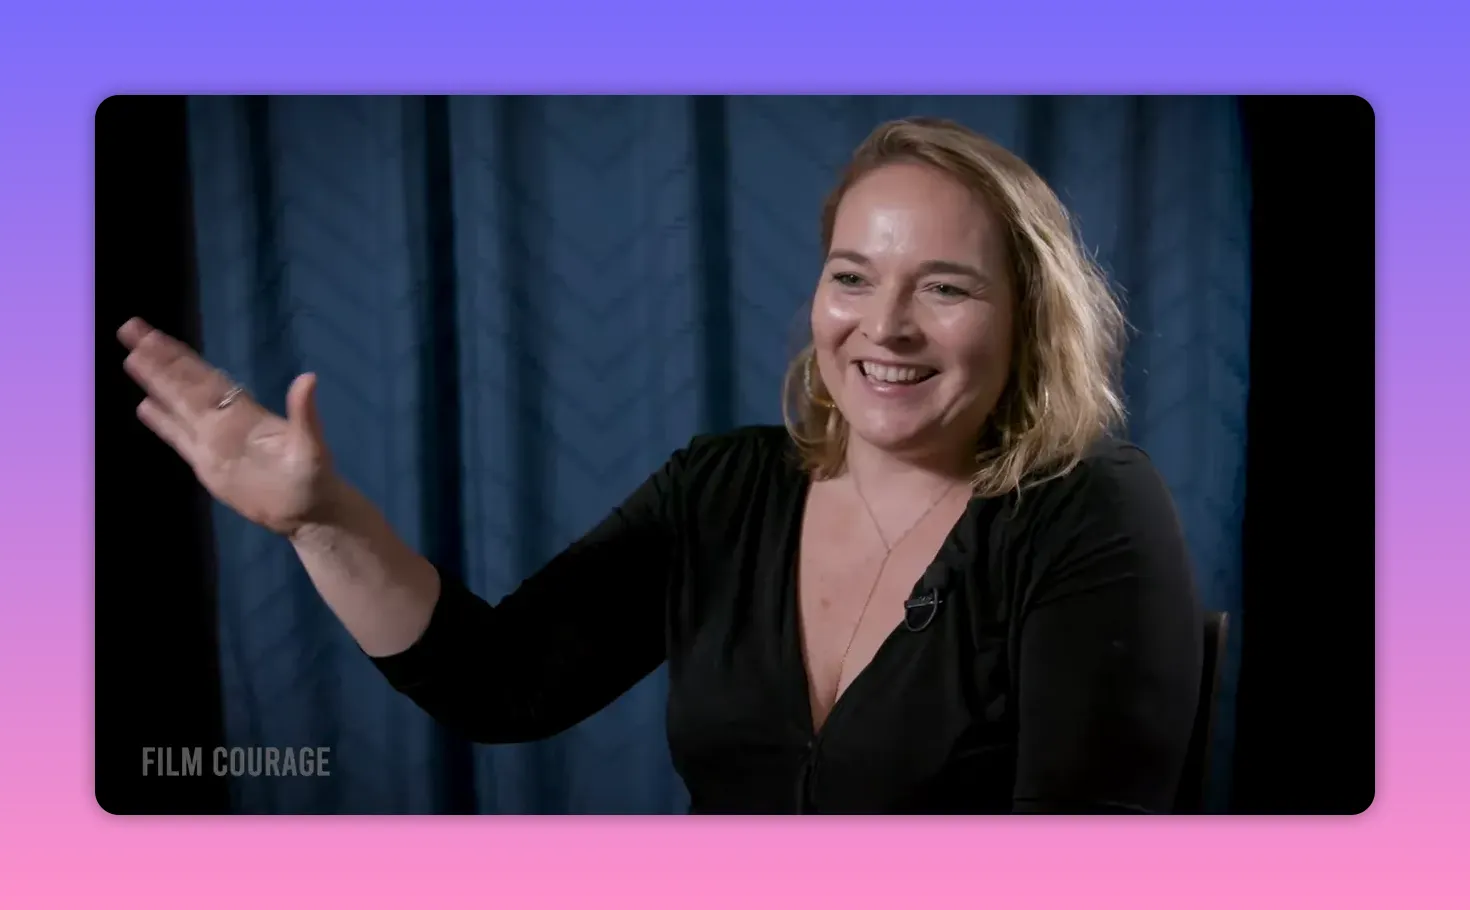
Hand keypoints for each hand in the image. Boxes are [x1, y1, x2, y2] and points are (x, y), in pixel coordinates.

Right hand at [118, 318, 337, 536]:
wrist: (307, 513)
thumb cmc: (313, 479)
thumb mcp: (312, 446)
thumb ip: (304, 414)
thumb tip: (309, 378)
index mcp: (243, 412)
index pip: (202, 377)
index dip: (178, 357)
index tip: (153, 335)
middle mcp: (223, 420)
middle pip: (183, 383)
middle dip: (158, 358)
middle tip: (130, 329)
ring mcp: (212, 441)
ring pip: (176, 405)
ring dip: (155, 382)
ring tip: (131, 357)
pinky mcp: (206, 464)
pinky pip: (178, 438)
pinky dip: (162, 422)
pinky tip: (144, 406)